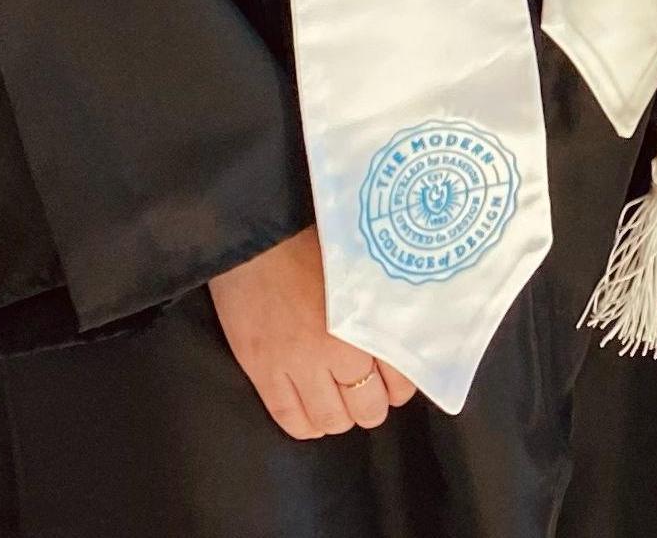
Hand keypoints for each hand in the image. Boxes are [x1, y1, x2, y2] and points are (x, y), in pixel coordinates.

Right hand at [208, 227, 418, 438]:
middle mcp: (337, 349)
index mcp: (366, 318)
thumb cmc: (311, 238)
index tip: (396, 380)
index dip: (401, 385)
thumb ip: (379, 303)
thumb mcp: (360, 266)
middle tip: (368, 392)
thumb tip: (402, 330)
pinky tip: (312, 414)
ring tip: (339, 401)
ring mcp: (298, 365)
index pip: (401, 378)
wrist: (255, 232)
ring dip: (341, 416)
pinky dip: (307, 424)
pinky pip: (291, 420)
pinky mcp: (263, 371)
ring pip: (332, 420)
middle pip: (368, 407)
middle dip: (372, 404)